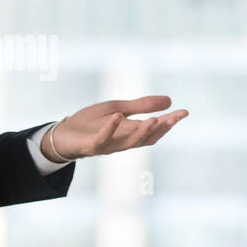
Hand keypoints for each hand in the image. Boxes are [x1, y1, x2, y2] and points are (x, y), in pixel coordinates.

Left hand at [41, 96, 187, 161]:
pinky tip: (118, 116)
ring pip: (130, 142)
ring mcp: (107, 145)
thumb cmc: (89, 123)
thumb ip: (141, 106)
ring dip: (143, 132)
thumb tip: (169, 100)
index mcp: (130, 133)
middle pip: (147, 138)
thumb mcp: (118, 108)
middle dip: (162, 128)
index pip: (155, 129)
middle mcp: (122, 142)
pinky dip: (111, 128)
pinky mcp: (91, 146)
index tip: (184, 112)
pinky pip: (102, 139)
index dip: (170, 122)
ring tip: (155, 120)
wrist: (62, 135)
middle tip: (175, 118)